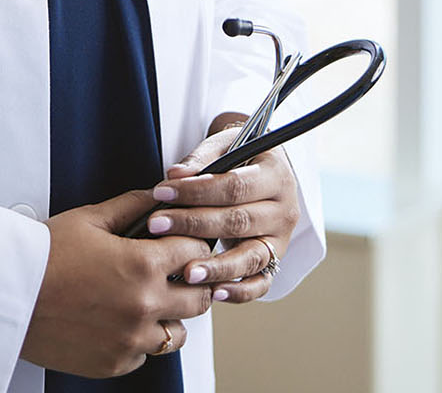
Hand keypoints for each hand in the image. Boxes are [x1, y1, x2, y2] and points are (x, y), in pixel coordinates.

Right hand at [20, 189, 215, 377]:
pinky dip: (138, 341)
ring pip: (176, 335)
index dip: (193, 245)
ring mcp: (129, 340)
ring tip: (146, 304)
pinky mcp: (113, 363)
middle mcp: (143, 306)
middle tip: (175, 277)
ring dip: (168, 318)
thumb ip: (131, 206)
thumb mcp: (89, 220)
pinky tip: (119, 323)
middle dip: (191, 284)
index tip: (185, 247)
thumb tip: (157, 197)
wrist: (5, 294)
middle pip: (199, 299)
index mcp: (142, 265)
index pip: (196, 254)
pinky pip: (144, 356)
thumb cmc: (41, 255)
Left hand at [144, 113, 298, 305]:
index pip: (235, 186)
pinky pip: (260, 283)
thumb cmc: (239, 156)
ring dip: (216, 266)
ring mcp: (281, 240)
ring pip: (250, 257)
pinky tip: (213, 293)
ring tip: (186, 272)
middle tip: (157, 226)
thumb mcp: (224, 146)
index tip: (161, 192)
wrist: (261, 168)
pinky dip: (239, 292)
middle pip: (238, 221)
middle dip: (193, 225)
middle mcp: (284, 209)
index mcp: (277, 175)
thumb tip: (175, 175)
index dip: (196, 190)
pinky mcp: (274, 262)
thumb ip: (201, 160)